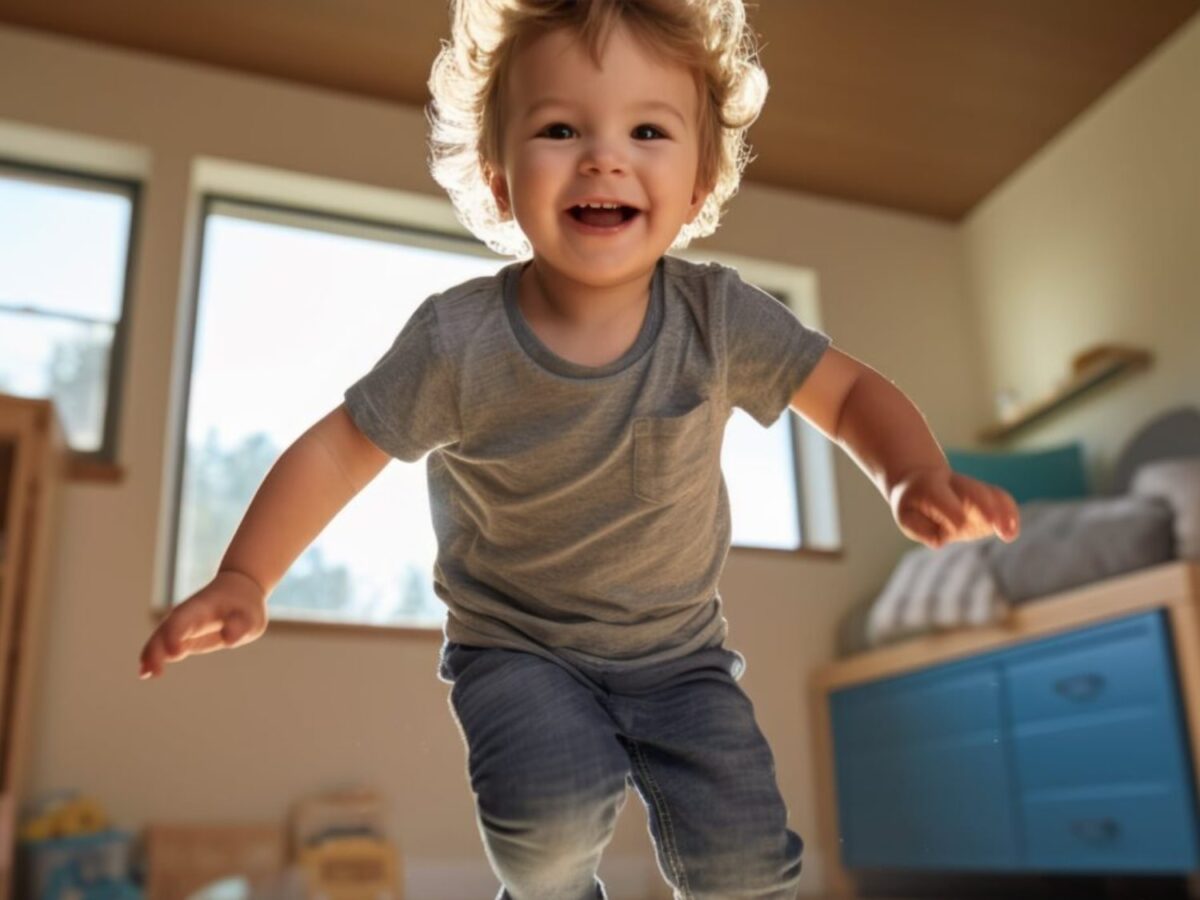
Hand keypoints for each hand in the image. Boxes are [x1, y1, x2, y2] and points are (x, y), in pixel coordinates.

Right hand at [138, 569, 267, 679]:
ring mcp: (181, 625)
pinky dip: (153, 657)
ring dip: (150, 655)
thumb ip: (240, 626)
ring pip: (159, 639)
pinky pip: (163, 645)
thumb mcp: (251, 615)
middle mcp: (186, 615)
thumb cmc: (245, 605)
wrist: (239, 589)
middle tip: (153, 672)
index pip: (183, 621)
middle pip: (165, 631)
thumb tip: (229, 639)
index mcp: (201, 608)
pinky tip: (145, 673)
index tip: (174, 654)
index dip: (176, 636)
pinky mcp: (183, 636)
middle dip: (156, 650)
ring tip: (145, 674)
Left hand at [889, 465, 1019, 548]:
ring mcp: (975, 493)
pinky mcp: (989, 503)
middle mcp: (958, 485)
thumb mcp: (906, 517)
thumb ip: (920, 529)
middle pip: (974, 492)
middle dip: (985, 507)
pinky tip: (1011, 533)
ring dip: (1004, 513)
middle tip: (993, 523)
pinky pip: (1004, 504)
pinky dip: (1010, 516)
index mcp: (931, 486)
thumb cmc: (914, 506)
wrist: (926, 485)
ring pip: (994, 496)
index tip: (958, 526)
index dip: (951, 511)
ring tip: (1008, 533)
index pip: (942, 498)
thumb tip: (938, 542)